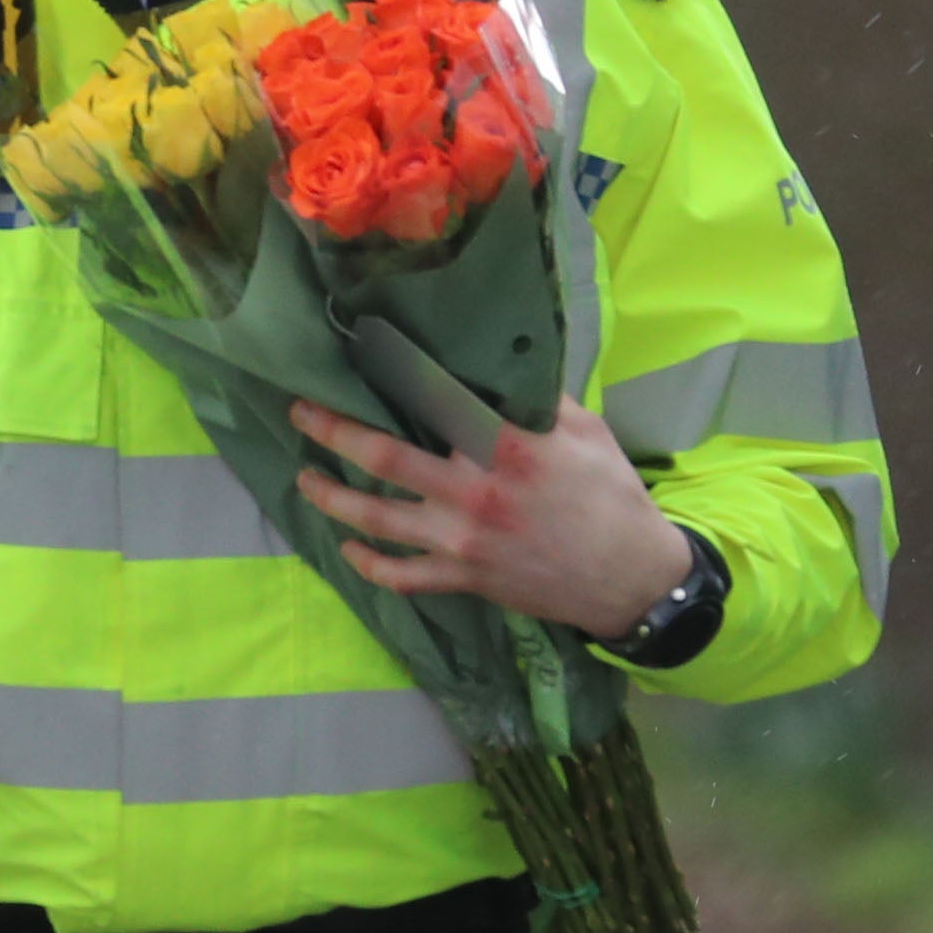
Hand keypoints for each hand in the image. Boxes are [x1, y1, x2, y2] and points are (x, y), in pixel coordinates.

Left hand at [288, 396, 691, 638]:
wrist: (632, 576)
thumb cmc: (609, 494)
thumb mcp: (585, 429)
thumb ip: (537, 396)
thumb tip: (495, 358)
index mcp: (505, 444)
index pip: (433, 398)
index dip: (388, 374)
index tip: (354, 354)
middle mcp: (473, 491)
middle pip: (382, 455)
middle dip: (331, 431)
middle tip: (300, 412)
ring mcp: (462, 540)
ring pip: (376, 518)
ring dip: (331, 498)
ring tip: (304, 478)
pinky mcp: (464, 578)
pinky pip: (401, 576)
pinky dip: (368, 564)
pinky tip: (348, 547)